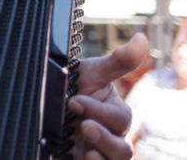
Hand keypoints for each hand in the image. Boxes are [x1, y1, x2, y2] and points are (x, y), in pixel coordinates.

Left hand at [69, 32, 148, 159]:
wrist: (44, 106)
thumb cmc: (73, 87)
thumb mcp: (90, 73)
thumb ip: (117, 61)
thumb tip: (142, 38)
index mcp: (115, 115)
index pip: (118, 119)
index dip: (99, 111)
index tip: (74, 101)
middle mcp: (110, 137)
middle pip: (121, 149)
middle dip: (103, 137)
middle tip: (82, 125)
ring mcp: (98, 153)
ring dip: (102, 158)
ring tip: (86, 153)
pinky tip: (82, 159)